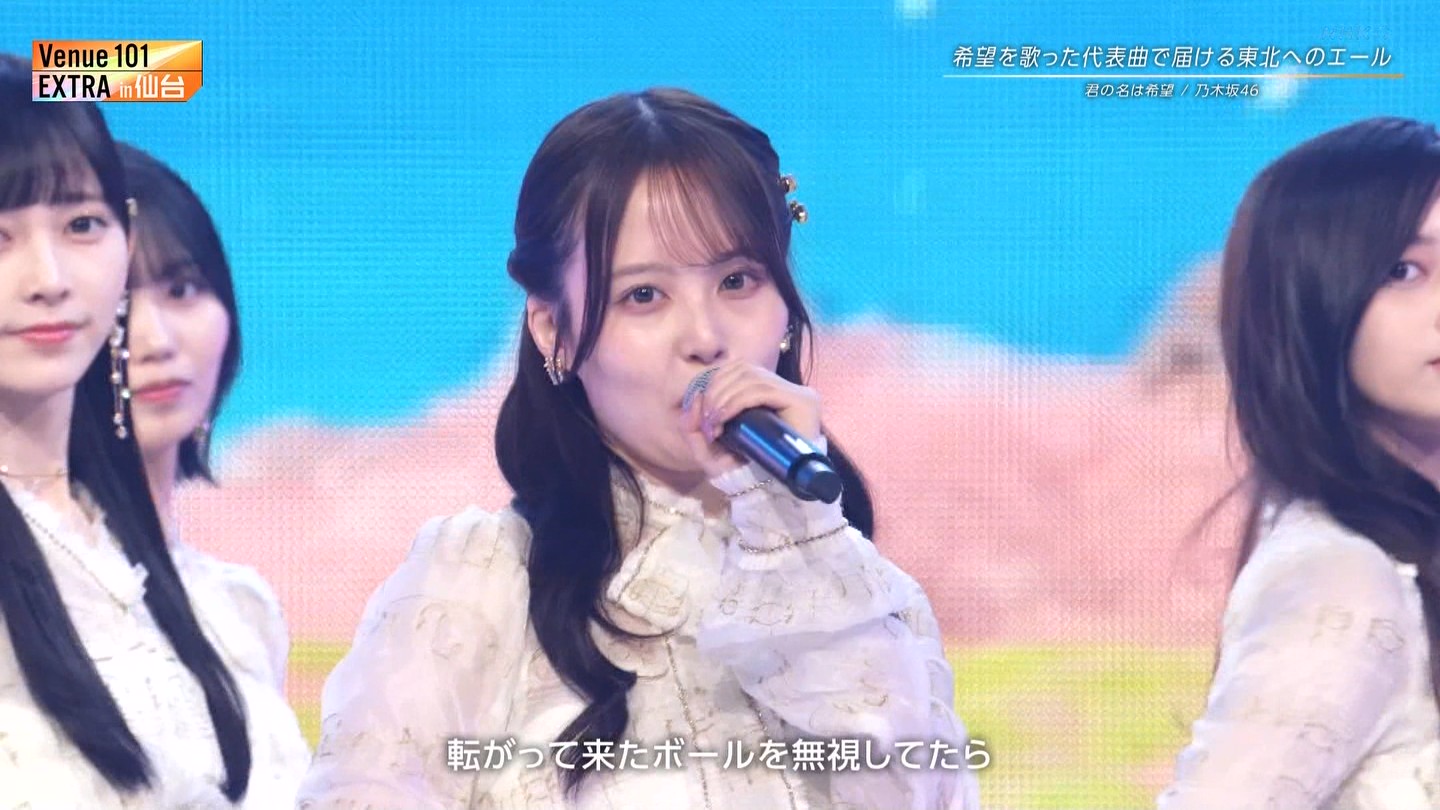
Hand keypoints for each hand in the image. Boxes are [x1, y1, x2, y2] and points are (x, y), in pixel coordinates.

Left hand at [680, 361, 821, 478]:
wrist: (776, 492)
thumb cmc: (746, 471)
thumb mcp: (712, 452)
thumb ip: (695, 430)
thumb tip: (693, 401)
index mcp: (764, 391)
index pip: (737, 370)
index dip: (715, 383)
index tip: (702, 412)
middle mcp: (783, 387)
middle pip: (741, 370)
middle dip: (715, 392)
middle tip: (706, 420)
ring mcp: (795, 393)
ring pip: (749, 377)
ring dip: (723, 397)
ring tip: (714, 422)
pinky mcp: (801, 401)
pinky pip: (762, 390)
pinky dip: (736, 401)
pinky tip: (724, 417)